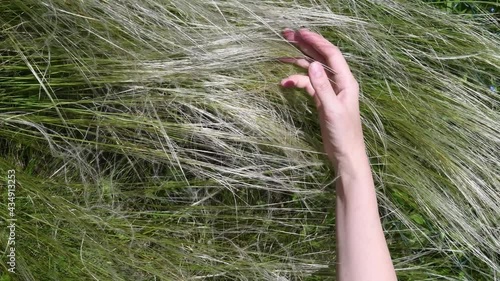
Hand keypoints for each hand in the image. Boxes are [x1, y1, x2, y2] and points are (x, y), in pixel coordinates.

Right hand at [280, 28, 364, 164]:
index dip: (316, 41)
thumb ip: (322, 87)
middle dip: (305, 47)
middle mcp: (339, 83)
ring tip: (280, 58)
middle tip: (287, 36)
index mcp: (346, 82)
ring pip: (312, 71)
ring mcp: (330, 91)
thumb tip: (311, 64)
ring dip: (297, 64)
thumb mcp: (332, 110)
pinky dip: (297, 82)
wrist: (346, 154)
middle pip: (320, 58)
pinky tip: (285, 83)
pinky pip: (308, 85)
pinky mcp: (322, 100)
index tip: (301, 33)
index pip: (331, 54)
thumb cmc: (344, 134)